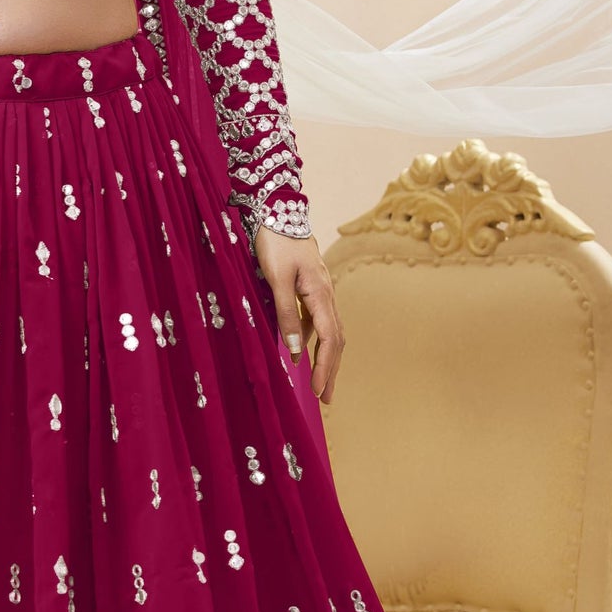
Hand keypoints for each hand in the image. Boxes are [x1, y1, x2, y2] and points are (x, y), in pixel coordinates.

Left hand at [254, 226, 343, 403]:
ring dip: (327, 358)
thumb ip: (286, 315)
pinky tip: (305, 350)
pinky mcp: (313, 288)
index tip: (318, 391)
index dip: (325, 367)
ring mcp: (322, 292)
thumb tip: (297, 351)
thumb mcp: (276, 281)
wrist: (278, 212)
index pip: (330, 339)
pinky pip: (320, 320)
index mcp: (321, 294)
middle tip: (326, 398)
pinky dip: (317, 340)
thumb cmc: (275, 244)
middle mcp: (327, 295)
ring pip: (331, 331)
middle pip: (336, 340)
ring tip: (320, 382)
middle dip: (331, 370)